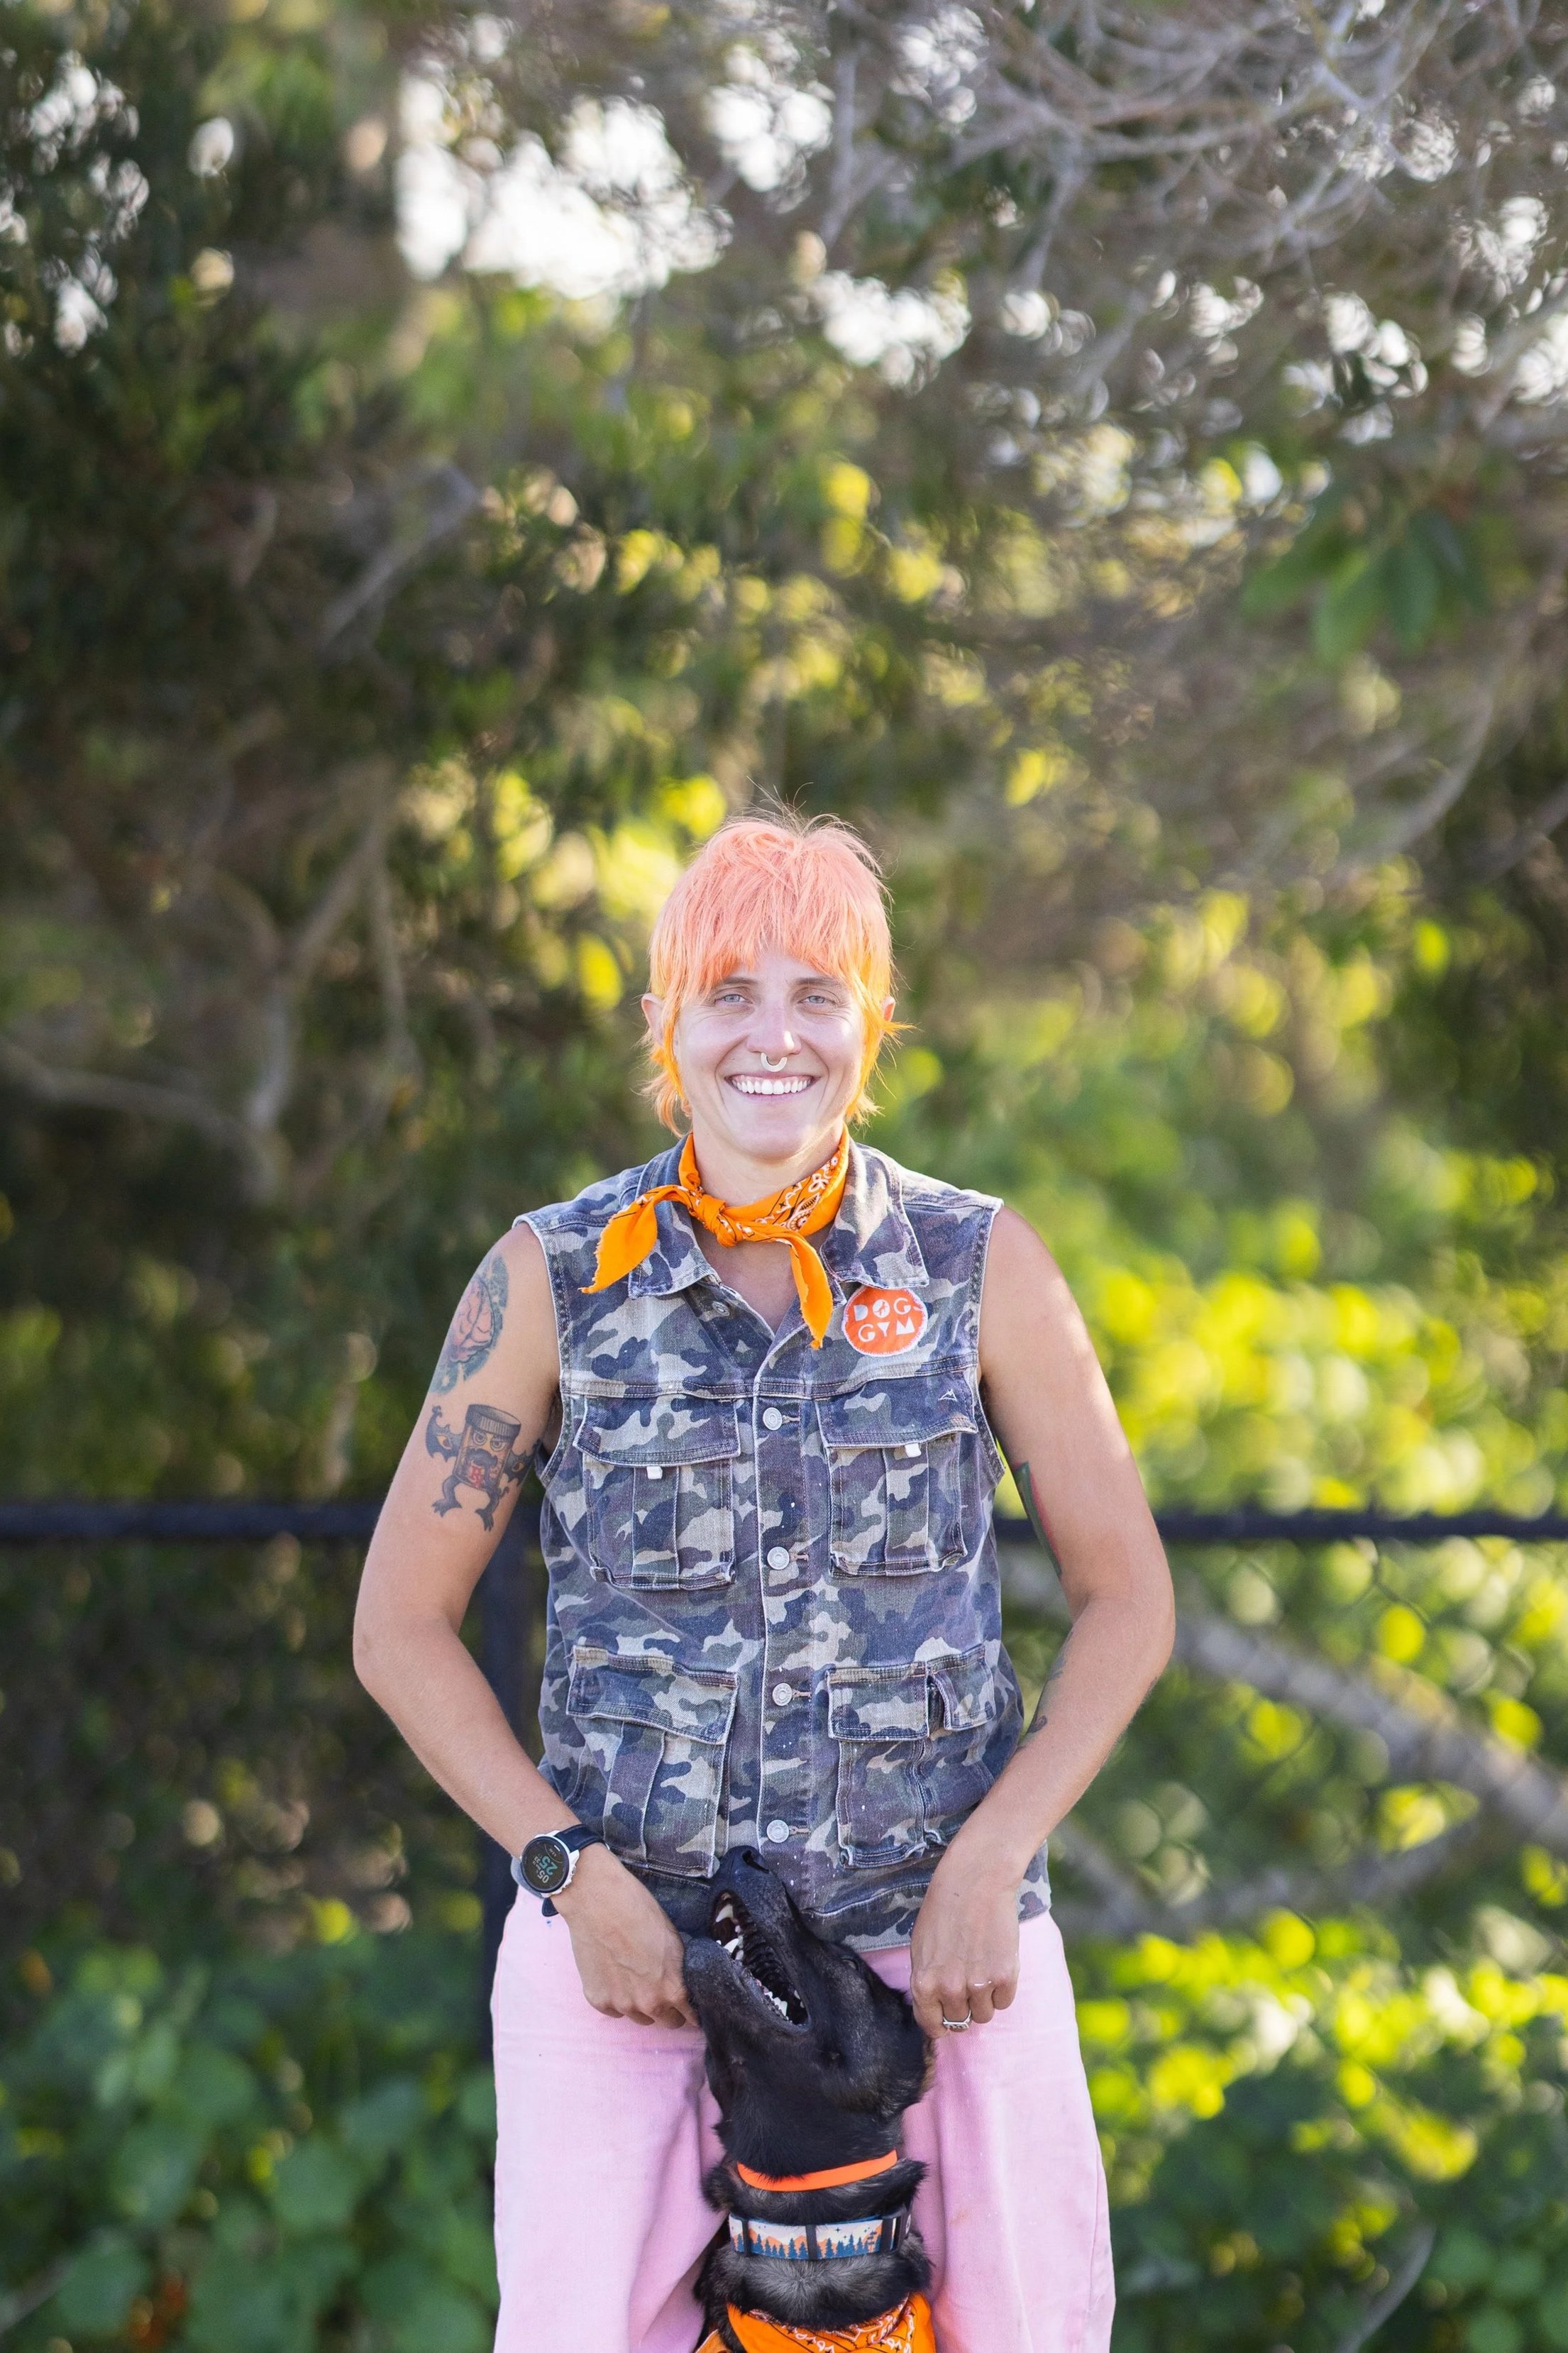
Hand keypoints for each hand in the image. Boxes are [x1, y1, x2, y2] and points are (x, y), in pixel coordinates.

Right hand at [553, 1843, 695, 2027]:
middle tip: (662, 1987)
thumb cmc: (639, 1910)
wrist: (597, 1900)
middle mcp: (648, 2003)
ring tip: (635, 1977)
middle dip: (668, 2008)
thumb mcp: (673, 1939)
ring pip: (639, 2017)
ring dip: (641, 2004)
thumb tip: (683, 1983)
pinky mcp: (597, 2000)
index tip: (688, 2003)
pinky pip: (614, 2009)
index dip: (692, 2008)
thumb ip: (678, 1970)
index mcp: (673, 1988)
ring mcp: (621, 2004)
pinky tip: (614, 1974)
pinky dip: (616, 1997)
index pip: (691, 2016)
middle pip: (667, 2022)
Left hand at [908, 1839, 1021, 2038]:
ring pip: (984, 2015)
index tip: (947, 2015)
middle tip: (967, 1979)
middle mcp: (950, 1989)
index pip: (932, 2026)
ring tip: (981, 1967)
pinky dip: (1002, 1988)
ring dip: (984, 1998)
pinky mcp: (1005, 1977)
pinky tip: (996, 1961)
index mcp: (924, 1984)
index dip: (940, 2022)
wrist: (975, 1882)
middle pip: (961, 2022)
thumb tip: (934, 2010)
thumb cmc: (944, 1910)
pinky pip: (1004, 2001)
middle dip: (963, 2006)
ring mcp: (979, 1985)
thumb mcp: (921, 1948)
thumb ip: (926, 1982)